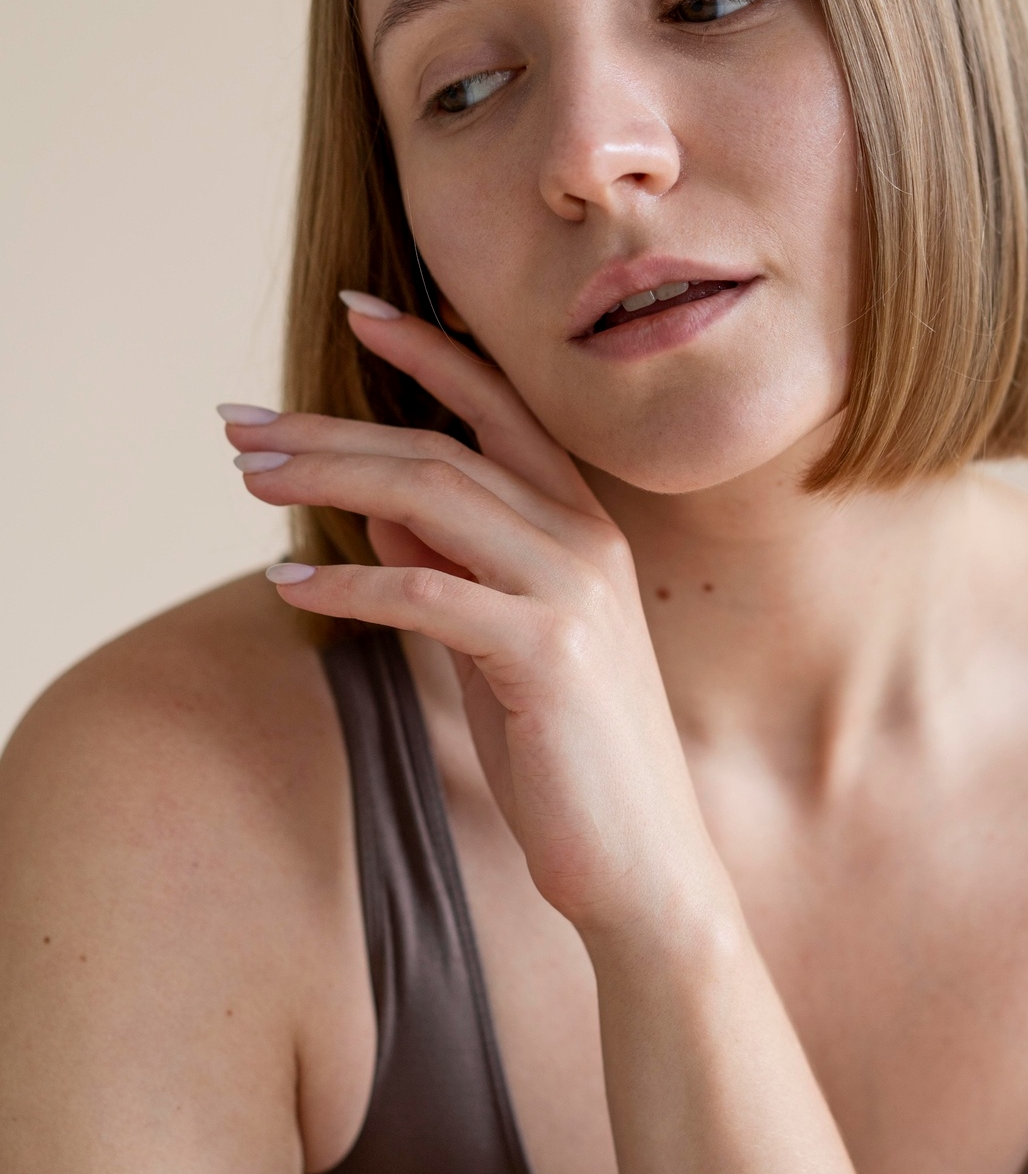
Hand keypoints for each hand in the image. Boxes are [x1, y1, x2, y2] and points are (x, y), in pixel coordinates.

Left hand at [223, 303, 727, 939]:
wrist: (642, 861)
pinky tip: (290, 583)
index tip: (353, 312)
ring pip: (433, 496)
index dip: (428, 351)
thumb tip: (378, 499)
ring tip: (246, 479)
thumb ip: (454, 561)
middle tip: (239, 424)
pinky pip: (427, 595)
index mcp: (583, 524)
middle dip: (330, 427)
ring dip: (326, 479)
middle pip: (442, 446)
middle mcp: (586, 539)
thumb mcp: (503, 640)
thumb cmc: (567, 751)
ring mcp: (573, 592)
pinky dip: (349, 584)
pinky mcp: (547, 654)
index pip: (500, 406)